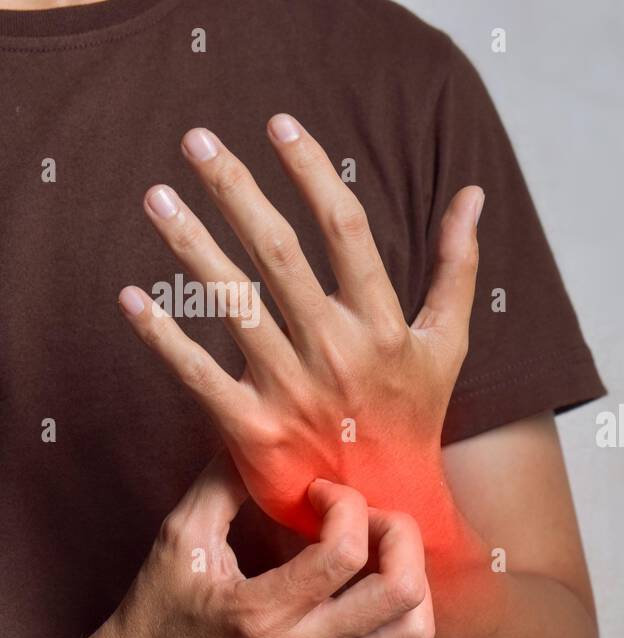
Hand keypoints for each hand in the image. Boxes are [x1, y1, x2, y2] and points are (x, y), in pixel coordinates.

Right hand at [86, 453, 434, 637]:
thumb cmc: (157, 614)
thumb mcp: (178, 541)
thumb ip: (222, 484)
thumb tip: (258, 433)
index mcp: (258, 613)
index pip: (345, 553)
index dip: (347, 505)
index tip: (319, 493)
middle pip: (401, 591)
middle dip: (399, 536)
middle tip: (370, 519)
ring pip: (415, 630)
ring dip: (411, 578)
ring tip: (380, 554)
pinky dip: (406, 615)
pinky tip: (374, 589)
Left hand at [117, 115, 481, 539]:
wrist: (391, 509)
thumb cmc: (414, 418)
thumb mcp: (446, 343)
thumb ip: (456, 267)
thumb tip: (471, 194)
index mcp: (384, 326)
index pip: (346, 230)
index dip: (310, 171)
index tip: (277, 124)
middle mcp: (337, 352)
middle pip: (280, 254)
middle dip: (235, 190)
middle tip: (197, 140)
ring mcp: (292, 392)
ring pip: (234, 305)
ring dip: (190, 247)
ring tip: (156, 198)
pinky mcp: (252, 430)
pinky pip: (198, 376)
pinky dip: (163, 337)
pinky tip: (134, 296)